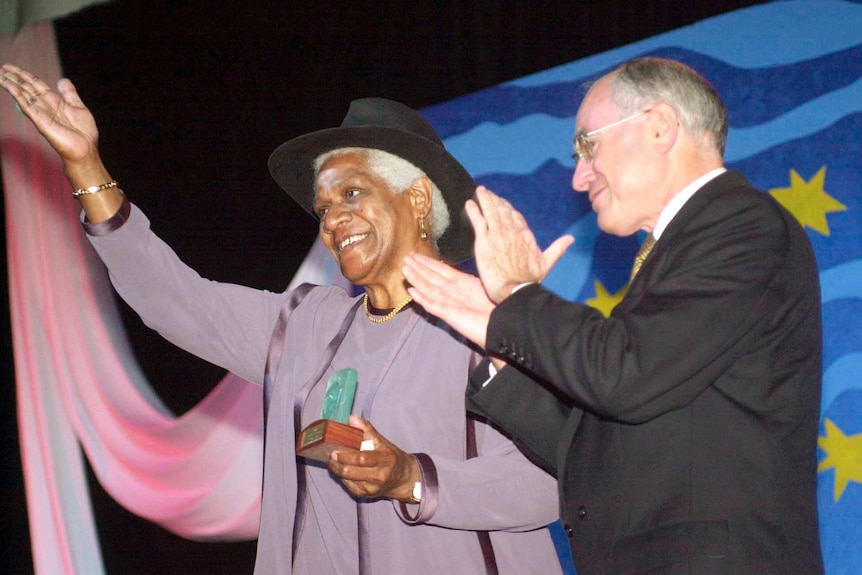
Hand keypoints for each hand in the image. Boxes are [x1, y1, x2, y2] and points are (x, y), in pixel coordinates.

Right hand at [0, 64, 98, 165]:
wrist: (86, 149)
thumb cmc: (84, 132)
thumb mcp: (79, 107)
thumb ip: (69, 94)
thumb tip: (62, 80)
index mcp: (54, 101)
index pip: (35, 83)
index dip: (24, 75)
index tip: (11, 67)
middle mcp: (45, 105)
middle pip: (27, 87)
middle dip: (14, 77)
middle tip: (1, 68)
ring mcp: (41, 113)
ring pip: (23, 95)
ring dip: (11, 84)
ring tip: (0, 75)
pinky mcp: (40, 121)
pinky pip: (26, 105)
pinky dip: (17, 95)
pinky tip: (9, 86)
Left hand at [329, 416, 418, 501]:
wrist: (403, 478)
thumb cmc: (391, 457)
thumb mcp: (382, 441)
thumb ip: (367, 430)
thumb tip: (352, 418)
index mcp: (384, 460)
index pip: (362, 459)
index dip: (345, 456)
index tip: (334, 451)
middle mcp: (378, 476)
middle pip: (351, 472)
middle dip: (337, 464)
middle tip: (331, 455)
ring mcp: (371, 488)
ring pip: (347, 479)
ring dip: (337, 470)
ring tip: (334, 461)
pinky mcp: (365, 495)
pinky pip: (348, 485)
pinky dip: (343, 477)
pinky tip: (343, 469)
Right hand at [402, 253, 493, 348]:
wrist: (502, 325)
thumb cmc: (499, 306)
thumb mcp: (485, 284)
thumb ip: (471, 277)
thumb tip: (463, 263)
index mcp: (463, 284)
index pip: (442, 270)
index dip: (428, 263)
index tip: (417, 255)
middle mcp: (454, 293)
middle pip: (432, 279)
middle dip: (419, 269)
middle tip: (405, 259)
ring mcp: (450, 304)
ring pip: (429, 290)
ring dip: (416, 280)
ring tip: (404, 270)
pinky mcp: (450, 315)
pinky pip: (433, 305)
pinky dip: (422, 298)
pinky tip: (412, 291)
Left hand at [468, 186, 573, 302]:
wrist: (515, 290)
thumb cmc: (530, 280)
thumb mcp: (547, 263)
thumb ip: (558, 248)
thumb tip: (571, 238)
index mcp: (525, 235)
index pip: (515, 216)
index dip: (508, 207)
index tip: (502, 201)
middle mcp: (511, 231)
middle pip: (502, 210)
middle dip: (495, 200)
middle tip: (487, 192)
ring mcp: (497, 235)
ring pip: (490, 212)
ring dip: (485, 200)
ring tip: (480, 192)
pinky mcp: (484, 242)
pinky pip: (478, 221)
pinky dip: (474, 211)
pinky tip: (469, 203)